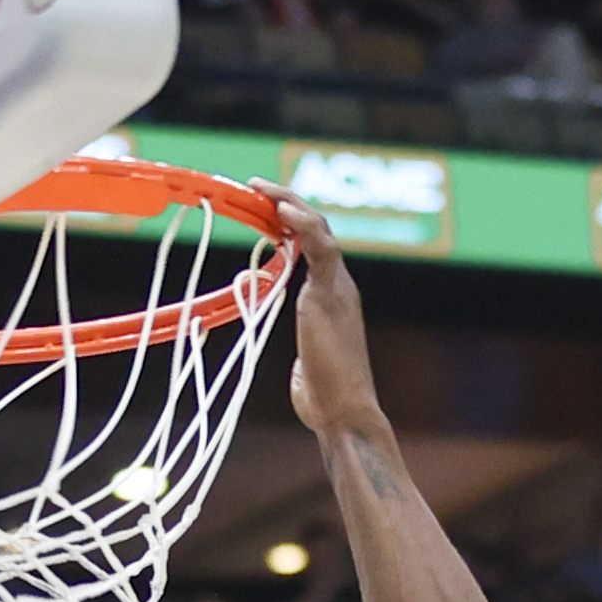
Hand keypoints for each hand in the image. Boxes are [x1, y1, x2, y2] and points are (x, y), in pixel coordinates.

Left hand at [278, 202, 385, 438]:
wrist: (345, 414)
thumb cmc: (326, 403)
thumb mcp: (310, 370)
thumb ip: (305, 356)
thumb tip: (301, 365)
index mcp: (334, 300)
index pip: (315, 248)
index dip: (292, 224)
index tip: (265, 210)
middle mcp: (340, 287)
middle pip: (317, 229)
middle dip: (287, 203)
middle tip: (256, 186)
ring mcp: (338, 288)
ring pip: (319, 228)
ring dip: (290, 203)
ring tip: (262, 188)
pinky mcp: (331, 293)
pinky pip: (321, 246)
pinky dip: (302, 223)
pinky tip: (282, 210)